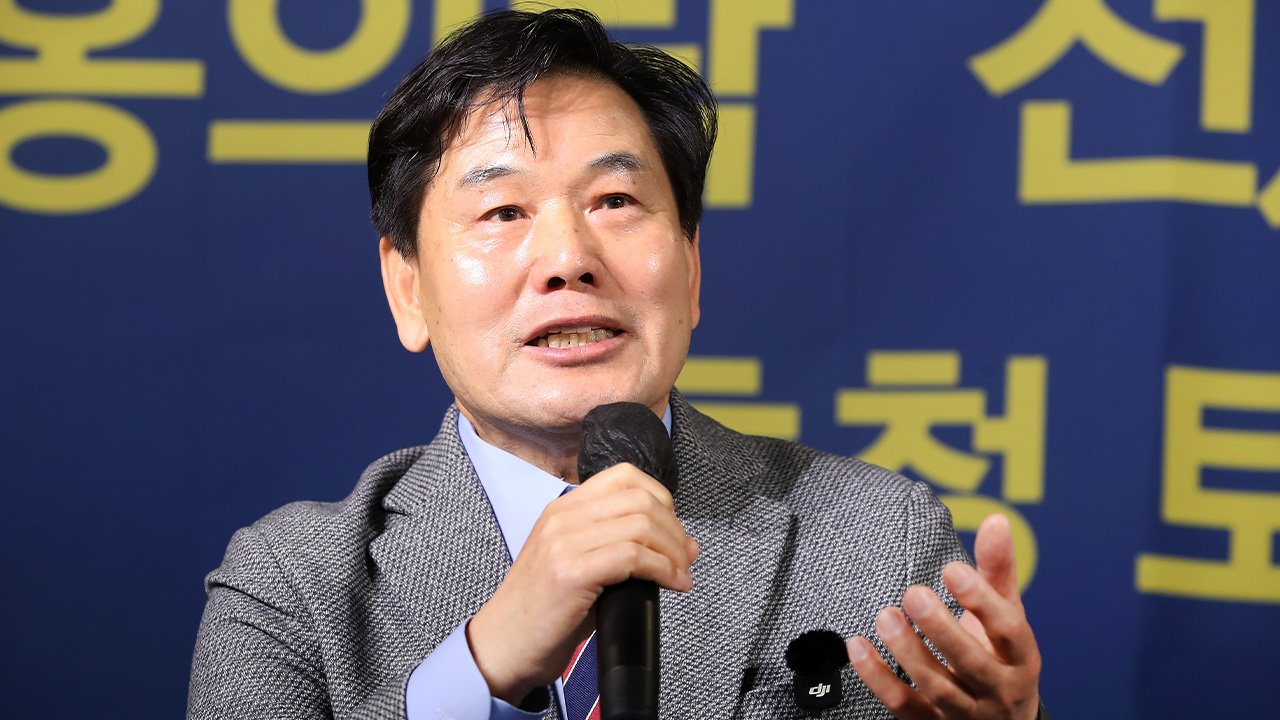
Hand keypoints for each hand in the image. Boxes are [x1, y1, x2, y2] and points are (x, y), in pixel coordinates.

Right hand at [466, 463, 698, 703]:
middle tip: (683, 559)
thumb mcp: (583, 568)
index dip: (661, 499)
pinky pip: (632, 555)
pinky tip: (670, 584)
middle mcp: (562, 518)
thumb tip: (686, 546)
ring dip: (673, 552)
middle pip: (640, 499)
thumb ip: (628, 551)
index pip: (625, 476)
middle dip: (674, 529)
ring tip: (679, 575)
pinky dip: (662, 569)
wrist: (502, 647)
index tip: (672, 531)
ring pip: (641, 524)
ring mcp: (563, 543)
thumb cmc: (544, 613)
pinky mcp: (570, 572)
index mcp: (563, 509)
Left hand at [847, 513, 1040, 719]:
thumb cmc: (1001, 657)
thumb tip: (996, 519)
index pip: (1008, 630)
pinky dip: (878, 678)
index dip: (982, 600)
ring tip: (885, 616)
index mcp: (1021, 658)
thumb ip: (997, 570)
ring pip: (937, 687)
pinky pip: (903, 706)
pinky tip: (857, 647)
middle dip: (941, 629)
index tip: (952, 569)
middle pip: (971, 662)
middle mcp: (998, 690)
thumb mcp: (1008, 616)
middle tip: (913, 594)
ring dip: (908, 652)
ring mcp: (966, 713)